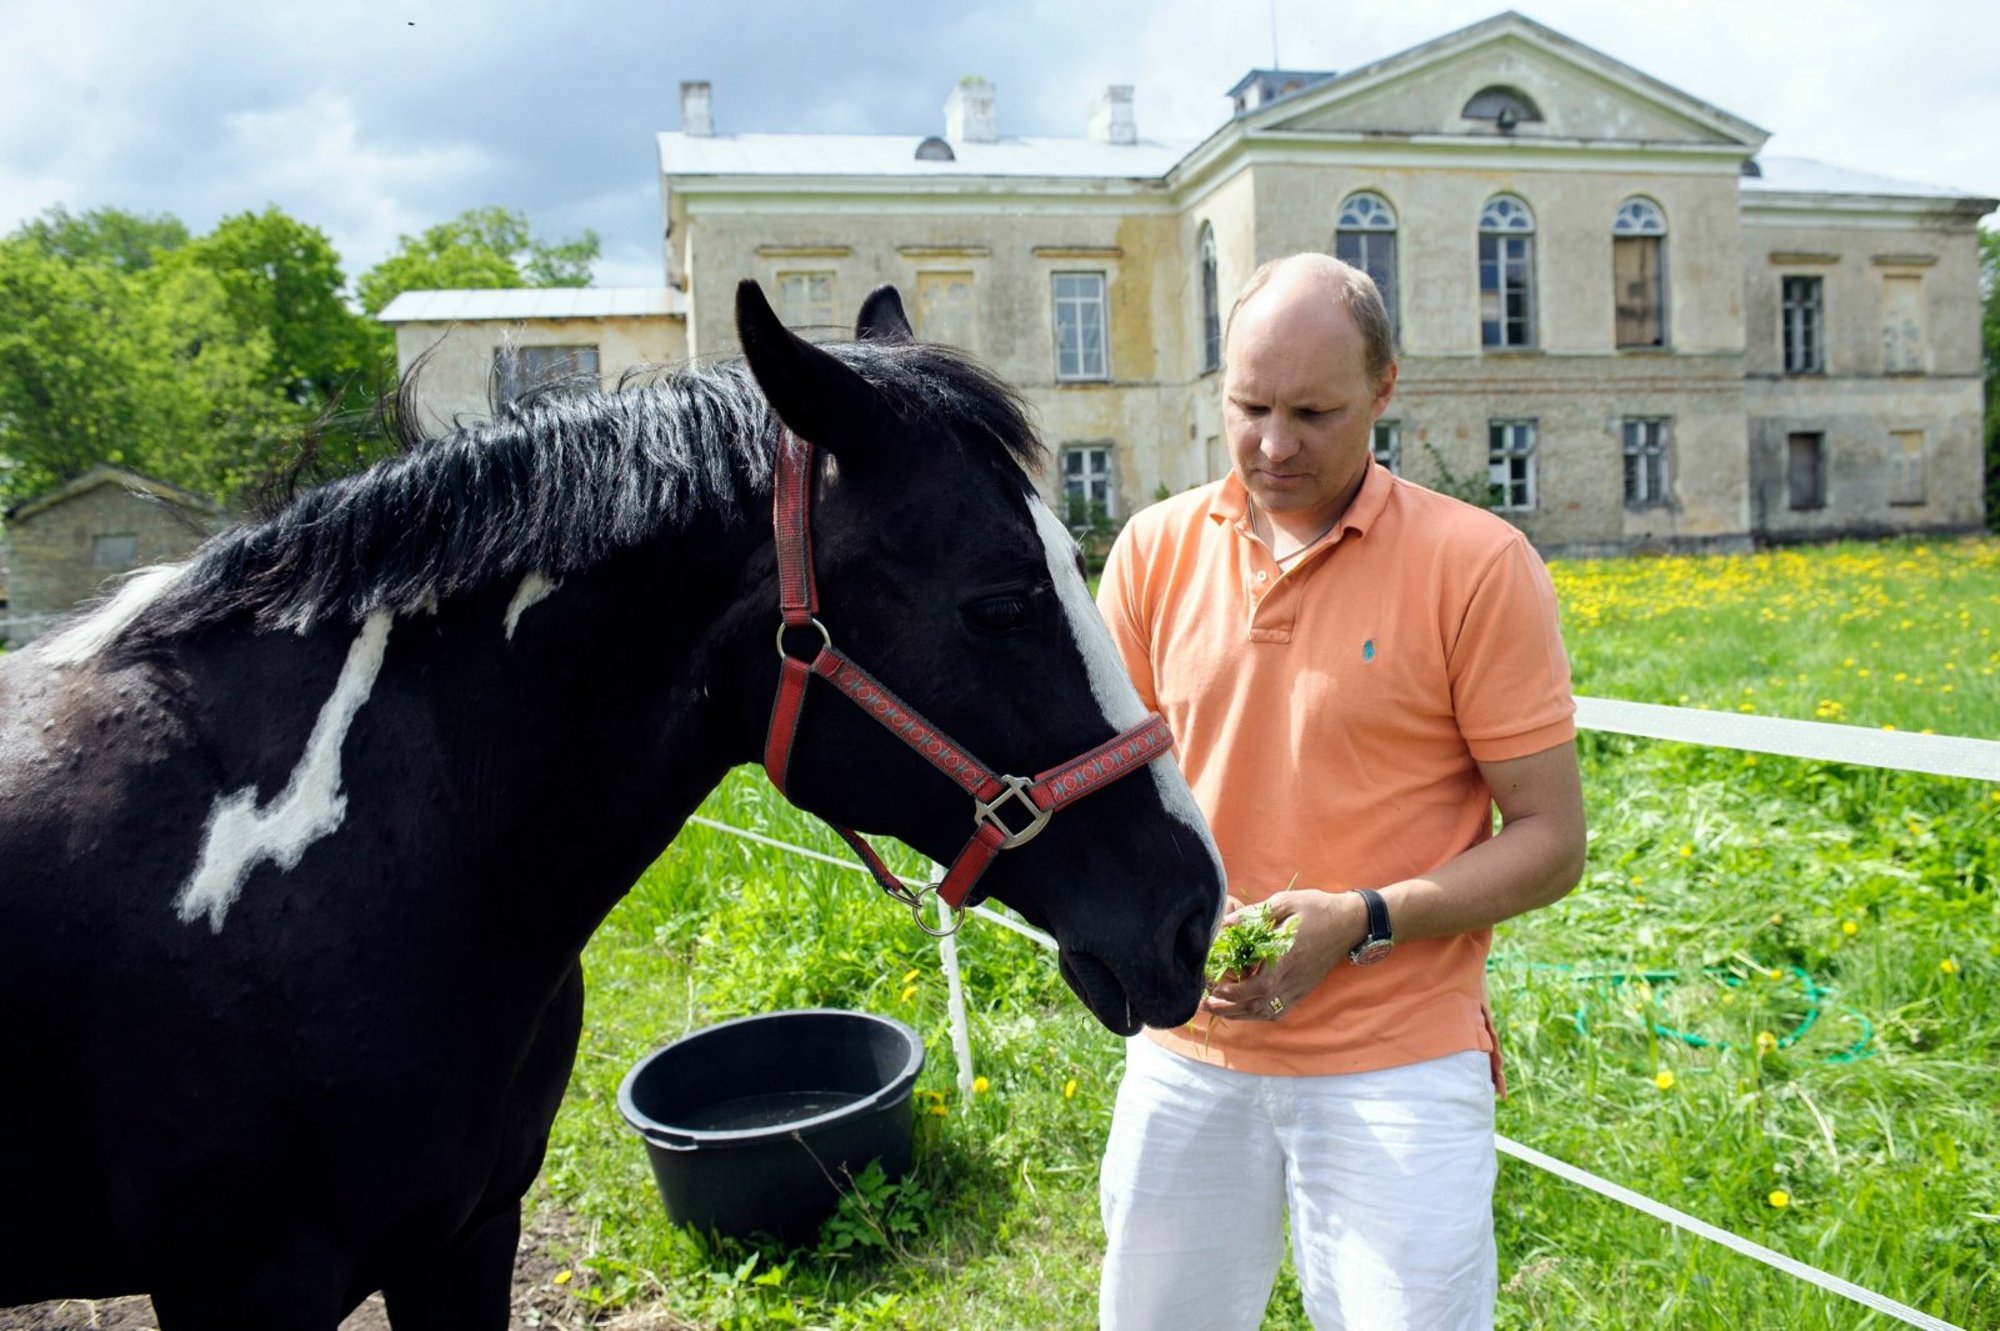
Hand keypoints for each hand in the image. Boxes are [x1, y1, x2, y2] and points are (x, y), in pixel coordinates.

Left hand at [1201, 888, 1364, 1022]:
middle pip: (1258, 1005)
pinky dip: (1257, 1014)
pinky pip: (1278, 1011)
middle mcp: (1293, 978)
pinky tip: (1243, 1009)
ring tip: (1217, 1008)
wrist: (1350, 922)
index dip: (1234, 993)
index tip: (1213, 988)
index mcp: (1287, 957)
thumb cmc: (1317, 909)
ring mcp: (1299, 987)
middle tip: (1205, 1003)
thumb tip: (1225, 924)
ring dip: (1239, 1014)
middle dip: (1228, 1008)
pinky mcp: (1303, 990)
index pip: (1258, 986)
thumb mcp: (1284, 902)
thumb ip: (1254, 915)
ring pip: (1266, 1012)